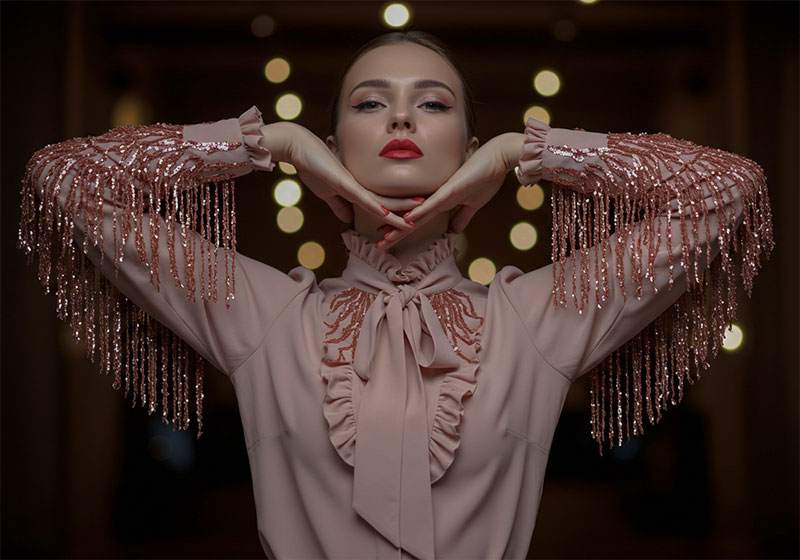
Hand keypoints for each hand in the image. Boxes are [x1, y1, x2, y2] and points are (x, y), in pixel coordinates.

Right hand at [259, 122, 413, 229]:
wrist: (297, 146)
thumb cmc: (312, 166)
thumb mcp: (327, 192)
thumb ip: (340, 206)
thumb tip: (349, 220)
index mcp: (358, 189)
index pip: (383, 204)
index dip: (398, 212)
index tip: (413, 219)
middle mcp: (360, 186)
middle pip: (389, 202)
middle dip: (407, 212)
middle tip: (427, 217)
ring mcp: (353, 184)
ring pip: (382, 202)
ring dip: (400, 211)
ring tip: (418, 218)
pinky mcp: (343, 182)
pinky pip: (364, 198)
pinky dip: (378, 208)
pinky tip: (390, 215)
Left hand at [377, 132, 524, 249]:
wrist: (499, 157)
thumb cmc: (486, 177)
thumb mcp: (473, 204)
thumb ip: (462, 217)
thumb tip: (454, 232)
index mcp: (442, 201)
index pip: (418, 218)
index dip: (403, 229)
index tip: (389, 238)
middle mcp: (437, 197)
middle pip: (412, 218)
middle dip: (396, 232)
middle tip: (380, 244)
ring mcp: (442, 192)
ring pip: (417, 212)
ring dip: (401, 226)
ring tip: (384, 238)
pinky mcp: (451, 188)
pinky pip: (432, 203)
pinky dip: (419, 212)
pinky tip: (406, 221)